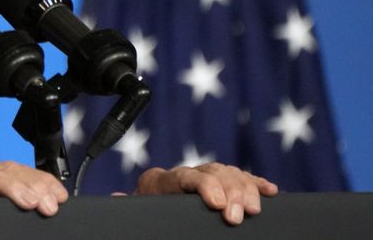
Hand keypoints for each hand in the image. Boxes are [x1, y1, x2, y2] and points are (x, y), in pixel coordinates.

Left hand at [135, 162, 278, 224]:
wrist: (148, 201)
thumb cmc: (143, 209)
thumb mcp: (134, 208)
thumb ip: (127, 203)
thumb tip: (116, 196)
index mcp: (161, 180)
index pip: (185, 176)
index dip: (204, 185)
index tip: (216, 202)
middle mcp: (185, 174)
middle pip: (213, 173)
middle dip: (230, 191)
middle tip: (238, 215)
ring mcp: (205, 177)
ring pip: (229, 173)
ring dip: (245, 189)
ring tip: (254, 209)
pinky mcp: (220, 184)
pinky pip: (241, 179)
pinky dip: (255, 184)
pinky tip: (271, 191)